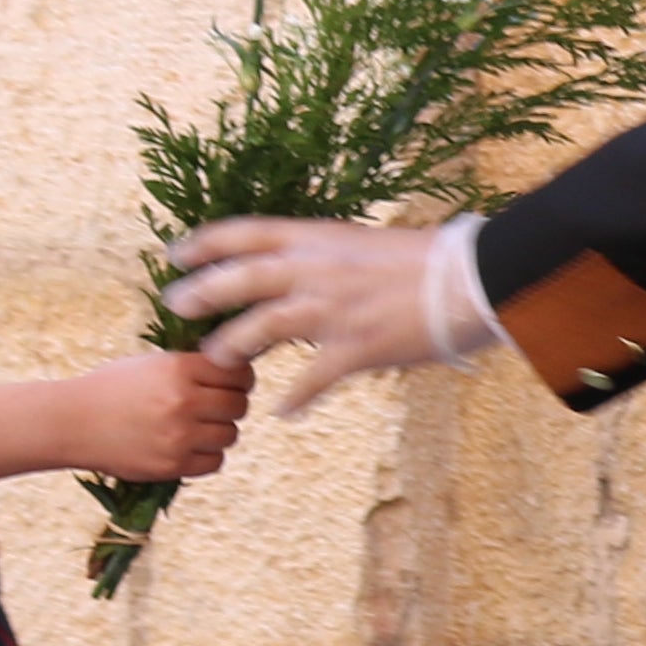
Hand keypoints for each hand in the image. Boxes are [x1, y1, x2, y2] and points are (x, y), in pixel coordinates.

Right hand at [31, 345, 255, 483]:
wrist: (71, 422)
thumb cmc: (112, 388)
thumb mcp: (151, 364)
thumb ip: (191, 366)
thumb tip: (237, 369)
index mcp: (179, 368)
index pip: (238, 372)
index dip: (241, 378)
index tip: (234, 382)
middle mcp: (183, 401)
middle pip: (239, 405)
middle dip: (231, 404)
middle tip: (217, 406)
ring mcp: (179, 436)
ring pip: (230, 435)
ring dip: (220, 431)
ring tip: (200, 427)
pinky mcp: (172, 464)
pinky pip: (215, 462)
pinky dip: (208, 455)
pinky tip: (191, 446)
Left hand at [166, 218, 468, 412]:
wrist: (470, 281)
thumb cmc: (427, 260)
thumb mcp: (365, 246)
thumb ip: (328, 259)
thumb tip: (303, 271)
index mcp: (319, 240)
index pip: (247, 233)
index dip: (206, 243)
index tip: (178, 252)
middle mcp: (317, 271)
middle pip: (240, 280)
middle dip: (202, 292)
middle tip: (175, 304)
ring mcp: (332, 311)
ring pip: (261, 328)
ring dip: (233, 346)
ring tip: (217, 362)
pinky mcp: (355, 349)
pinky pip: (311, 380)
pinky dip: (295, 398)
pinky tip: (282, 412)